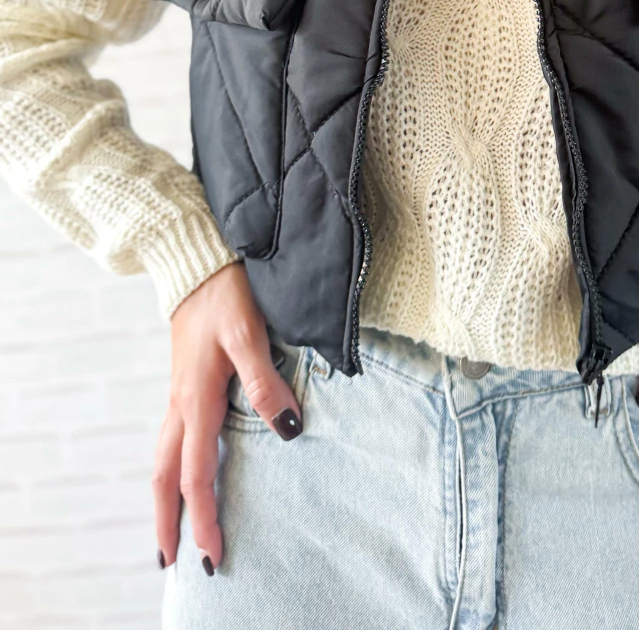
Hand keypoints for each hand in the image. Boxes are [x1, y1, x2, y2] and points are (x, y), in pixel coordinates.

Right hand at [152, 262, 303, 574]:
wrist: (197, 261)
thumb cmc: (225, 293)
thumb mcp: (249, 333)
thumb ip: (265, 381)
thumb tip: (287, 429)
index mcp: (196, 398)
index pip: (195, 473)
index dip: (203, 516)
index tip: (211, 554)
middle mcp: (181, 403)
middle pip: (165, 477)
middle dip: (169, 522)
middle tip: (173, 565)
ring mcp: (179, 394)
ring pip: (163, 459)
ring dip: (166, 500)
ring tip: (171, 533)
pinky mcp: (184, 383)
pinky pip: (171, 439)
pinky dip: (171, 469)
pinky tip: (183, 474)